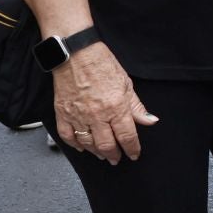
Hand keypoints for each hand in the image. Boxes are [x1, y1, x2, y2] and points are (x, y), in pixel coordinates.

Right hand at [52, 43, 158, 164]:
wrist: (76, 53)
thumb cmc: (102, 64)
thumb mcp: (126, 83)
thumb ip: (137, 106)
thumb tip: (150, 121)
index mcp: (116, 107)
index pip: (127, 136)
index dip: (132, 149)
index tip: (134, 154)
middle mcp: (97, 115)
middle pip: (107, 145)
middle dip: (114, 155)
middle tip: (117, 159)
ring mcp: (78, 115)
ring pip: (87, 144)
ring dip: (96, 152)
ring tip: (102, 154)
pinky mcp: (63, 113)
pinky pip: (67, 136)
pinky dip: (75, 144)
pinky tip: (81, 147)